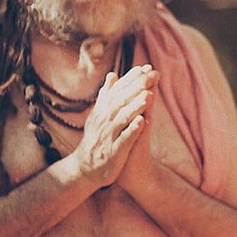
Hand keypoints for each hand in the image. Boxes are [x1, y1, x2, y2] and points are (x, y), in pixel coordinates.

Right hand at [69, 65, 157, 186]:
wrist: (85, 169)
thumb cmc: (96, 139)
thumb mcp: (99, 115)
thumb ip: (107, 95)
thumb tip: (112, 75)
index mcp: (103, 111)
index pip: (118, 91)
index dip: (131, 79)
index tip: (144, 67)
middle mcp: (104, 121)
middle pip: (121, 101)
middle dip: (137, 87)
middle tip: (151, 75)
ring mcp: (109, 136)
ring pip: (123, 118)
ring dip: (136, 106)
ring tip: (149, 95)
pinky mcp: (114, 152)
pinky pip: (124, 139)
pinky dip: (132, 130)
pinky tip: (143, 122)